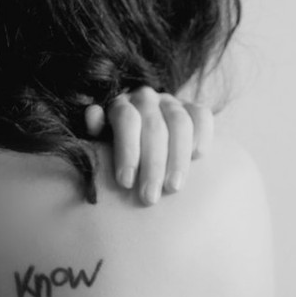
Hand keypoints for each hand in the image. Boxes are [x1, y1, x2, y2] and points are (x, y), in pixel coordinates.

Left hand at [85, 88, 213, 204]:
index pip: (126, 119)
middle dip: (152, 165)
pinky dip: (202, 135)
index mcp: (120, 104)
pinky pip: (203, 117)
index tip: (126, 183)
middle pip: (154, 127)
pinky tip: (198, 158)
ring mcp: (171, 102)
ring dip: (178, 158)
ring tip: (173, 188)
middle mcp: (146, 98)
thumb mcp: (99, 143)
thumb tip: (93, 115)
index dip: (127, 150)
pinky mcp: (193, 109)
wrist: (136, 146)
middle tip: (149, 197)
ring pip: (180, 123)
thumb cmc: (115, 153)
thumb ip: (95, 131)